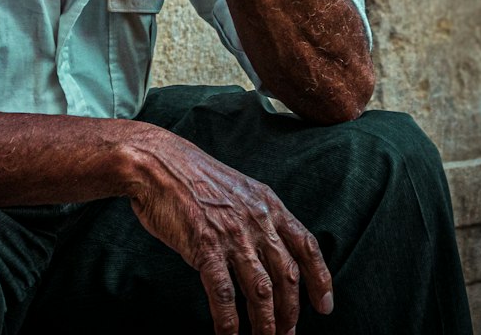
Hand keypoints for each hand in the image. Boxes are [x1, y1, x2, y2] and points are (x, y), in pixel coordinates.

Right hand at [128, 128, 333, 334]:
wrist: (157, 162)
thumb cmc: (194, 177)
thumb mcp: (238, 188)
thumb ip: (257, 215)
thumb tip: (271, 250)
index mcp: (267, 203)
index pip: (306, 245)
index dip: (320, 279)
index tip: (324, 306)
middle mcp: (256, 219)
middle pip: (286, 275)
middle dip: (291, 312)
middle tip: (288, 334)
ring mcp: (231, 233)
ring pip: (260, 291)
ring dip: (265, 324)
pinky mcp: (205, 246)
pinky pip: (224, 294)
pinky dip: (229, 322)